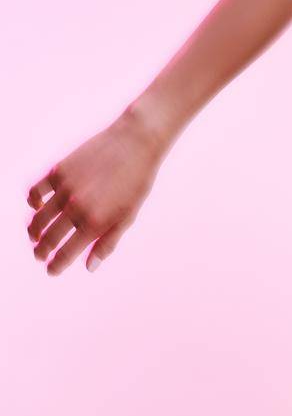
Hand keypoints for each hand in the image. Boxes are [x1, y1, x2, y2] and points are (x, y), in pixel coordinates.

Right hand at [26, 105, 167, 276]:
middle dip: (41, 251)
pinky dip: (32, 201)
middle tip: (39, 257)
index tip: (51, 271)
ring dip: (33, 231)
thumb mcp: (127, 218)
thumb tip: (90, 267)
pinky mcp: (58, 170)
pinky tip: (36, 207)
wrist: (133, 144)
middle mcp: (76, 207)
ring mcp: (64, 188)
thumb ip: (106, 243)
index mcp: (95, 223)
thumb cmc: (136, 183)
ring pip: (39, 217)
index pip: (67, 253)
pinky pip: (36, 190)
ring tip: (34, 238)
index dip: (56, 265)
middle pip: (49, 237)